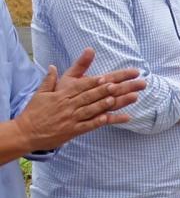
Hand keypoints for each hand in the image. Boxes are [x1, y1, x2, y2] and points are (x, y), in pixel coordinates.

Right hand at [13, 49, 143, 150]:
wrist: (25, 132)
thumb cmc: (36, 110)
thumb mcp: (44, 91)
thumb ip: (53, 77)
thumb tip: (54, 65)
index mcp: (65, 92)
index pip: (87, 83)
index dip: (102, 79)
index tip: (116, 75)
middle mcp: (71, 104)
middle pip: (97, 94)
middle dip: (118, 87)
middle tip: (135, 81)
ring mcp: (73, 117)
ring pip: (97, 108)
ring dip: (117, 102)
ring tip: (133, 97)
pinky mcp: (74, 130)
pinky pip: (93, 125)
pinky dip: (108, 121)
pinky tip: (122, 117)